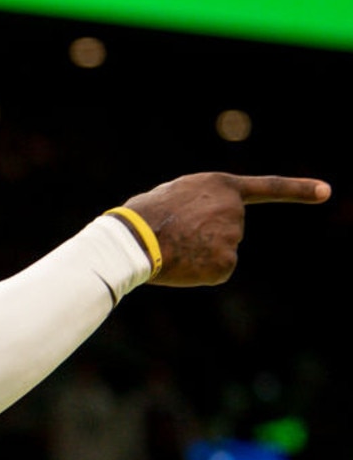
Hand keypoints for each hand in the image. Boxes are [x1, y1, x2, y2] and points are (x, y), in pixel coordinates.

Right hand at [120, 172, 330, 286]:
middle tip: (174, 233)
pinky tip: (181, 264)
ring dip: (200, 253)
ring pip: (221, 251)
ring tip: (172, 247)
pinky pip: (216, 271)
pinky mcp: (227, 264)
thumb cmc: (142, 216)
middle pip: (229, 229)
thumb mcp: (173, 194)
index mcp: (220, 186)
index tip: (326, 192)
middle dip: (207, 234)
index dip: (299, 190)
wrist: (132, 240)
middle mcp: (234, 210)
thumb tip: (199, 230)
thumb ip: (199, 203)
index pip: (268, 187)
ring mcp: (233, 237)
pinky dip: (200, 272)